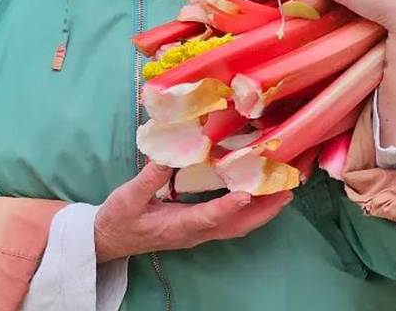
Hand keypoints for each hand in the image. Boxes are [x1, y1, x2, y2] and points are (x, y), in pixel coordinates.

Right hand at [94, 162, 292, 261]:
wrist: (109, 240)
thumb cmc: (118, 219)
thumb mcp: (128, 197)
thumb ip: (149, 178)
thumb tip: (168, 155)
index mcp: (177, 226)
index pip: (208, 217)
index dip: (228, 207)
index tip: (247, 194)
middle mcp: (193, 232)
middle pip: (235, 226)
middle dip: (262, 211)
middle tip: (286, 191)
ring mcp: (198, 232)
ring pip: (236, 226)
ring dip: (261, 211)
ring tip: (283, 192)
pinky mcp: (198, 228)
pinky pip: (230, 223)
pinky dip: (249, 211)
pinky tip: (258, 196)